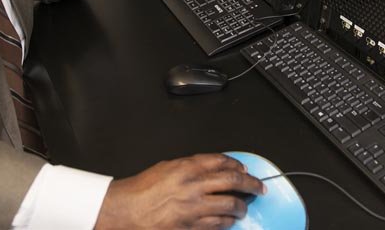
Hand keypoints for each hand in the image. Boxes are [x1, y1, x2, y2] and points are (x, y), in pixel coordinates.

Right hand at [94, 153, 264, 229]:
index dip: (238, 164)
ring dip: (241, 206)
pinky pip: (218, 224)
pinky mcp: (191, 226)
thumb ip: (189, 167)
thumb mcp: (166, 168)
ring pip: (230, 204)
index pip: (222, 161)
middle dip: (251, 184)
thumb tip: (210, 169)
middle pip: (233, 180)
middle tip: (259, 187)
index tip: (244, 169)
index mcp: (187, 167)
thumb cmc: (141, 190)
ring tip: (245, 208)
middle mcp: (194, 185)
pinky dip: (227, 222)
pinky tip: (230, 221)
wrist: (126, 211)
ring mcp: (194, 207)